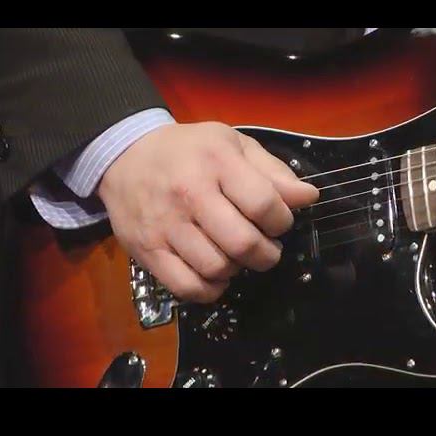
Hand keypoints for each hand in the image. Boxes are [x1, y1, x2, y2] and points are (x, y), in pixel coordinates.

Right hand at [98, 121, 318, 302]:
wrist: (126, 155)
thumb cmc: (189, 150)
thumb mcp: (233, 145)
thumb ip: (273, 171)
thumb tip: (309, 197)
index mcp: (216, 162)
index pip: (264, 205)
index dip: (283, 222)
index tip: (279, 223)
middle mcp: (189, 194)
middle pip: (243, 244)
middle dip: (267, 254)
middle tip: (265, 249)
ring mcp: (165, 225)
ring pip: (217, 268)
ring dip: (238, 270)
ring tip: (236, 256)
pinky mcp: (147, 251)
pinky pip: (187, 287)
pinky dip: (210, 289)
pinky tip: (215, 274)